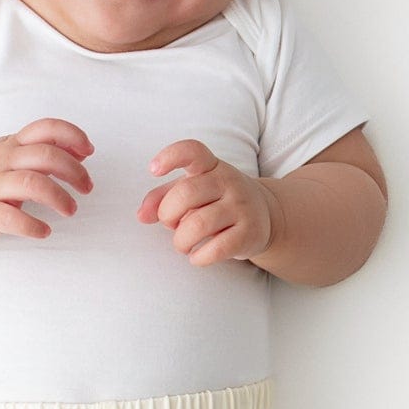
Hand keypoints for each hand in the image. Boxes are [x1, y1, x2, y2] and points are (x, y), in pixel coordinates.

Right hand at [0, 118, 93, 240]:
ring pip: (31, 184)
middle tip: (87, 189)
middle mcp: (3, 161)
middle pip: (45, 156)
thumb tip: (82, 152)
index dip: (71, 135)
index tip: (88, 151)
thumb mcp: (12, 154)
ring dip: (58, 197)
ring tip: (70, 210)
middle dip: (74, 172)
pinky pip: (11, 218)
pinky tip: (44, 231)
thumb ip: (45, 151)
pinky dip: (32, 226)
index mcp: (12, 144)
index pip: (45, 128)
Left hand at [136, 139, 278, 265]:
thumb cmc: (219, 201)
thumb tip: (141, 215)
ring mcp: (241, 207)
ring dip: (180, 241)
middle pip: (185, 194)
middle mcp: (228, 182)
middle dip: (167, 215)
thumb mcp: (193, 191)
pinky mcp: (249, 233)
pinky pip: (216, 249)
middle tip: (171, 225)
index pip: (193, 151)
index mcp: (211, 166)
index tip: (153, 170)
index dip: (170, 157)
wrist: (267, 215)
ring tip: (183, 244)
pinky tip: (197, 256)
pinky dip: (198, 257)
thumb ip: (163, 197)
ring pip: (197, 225)